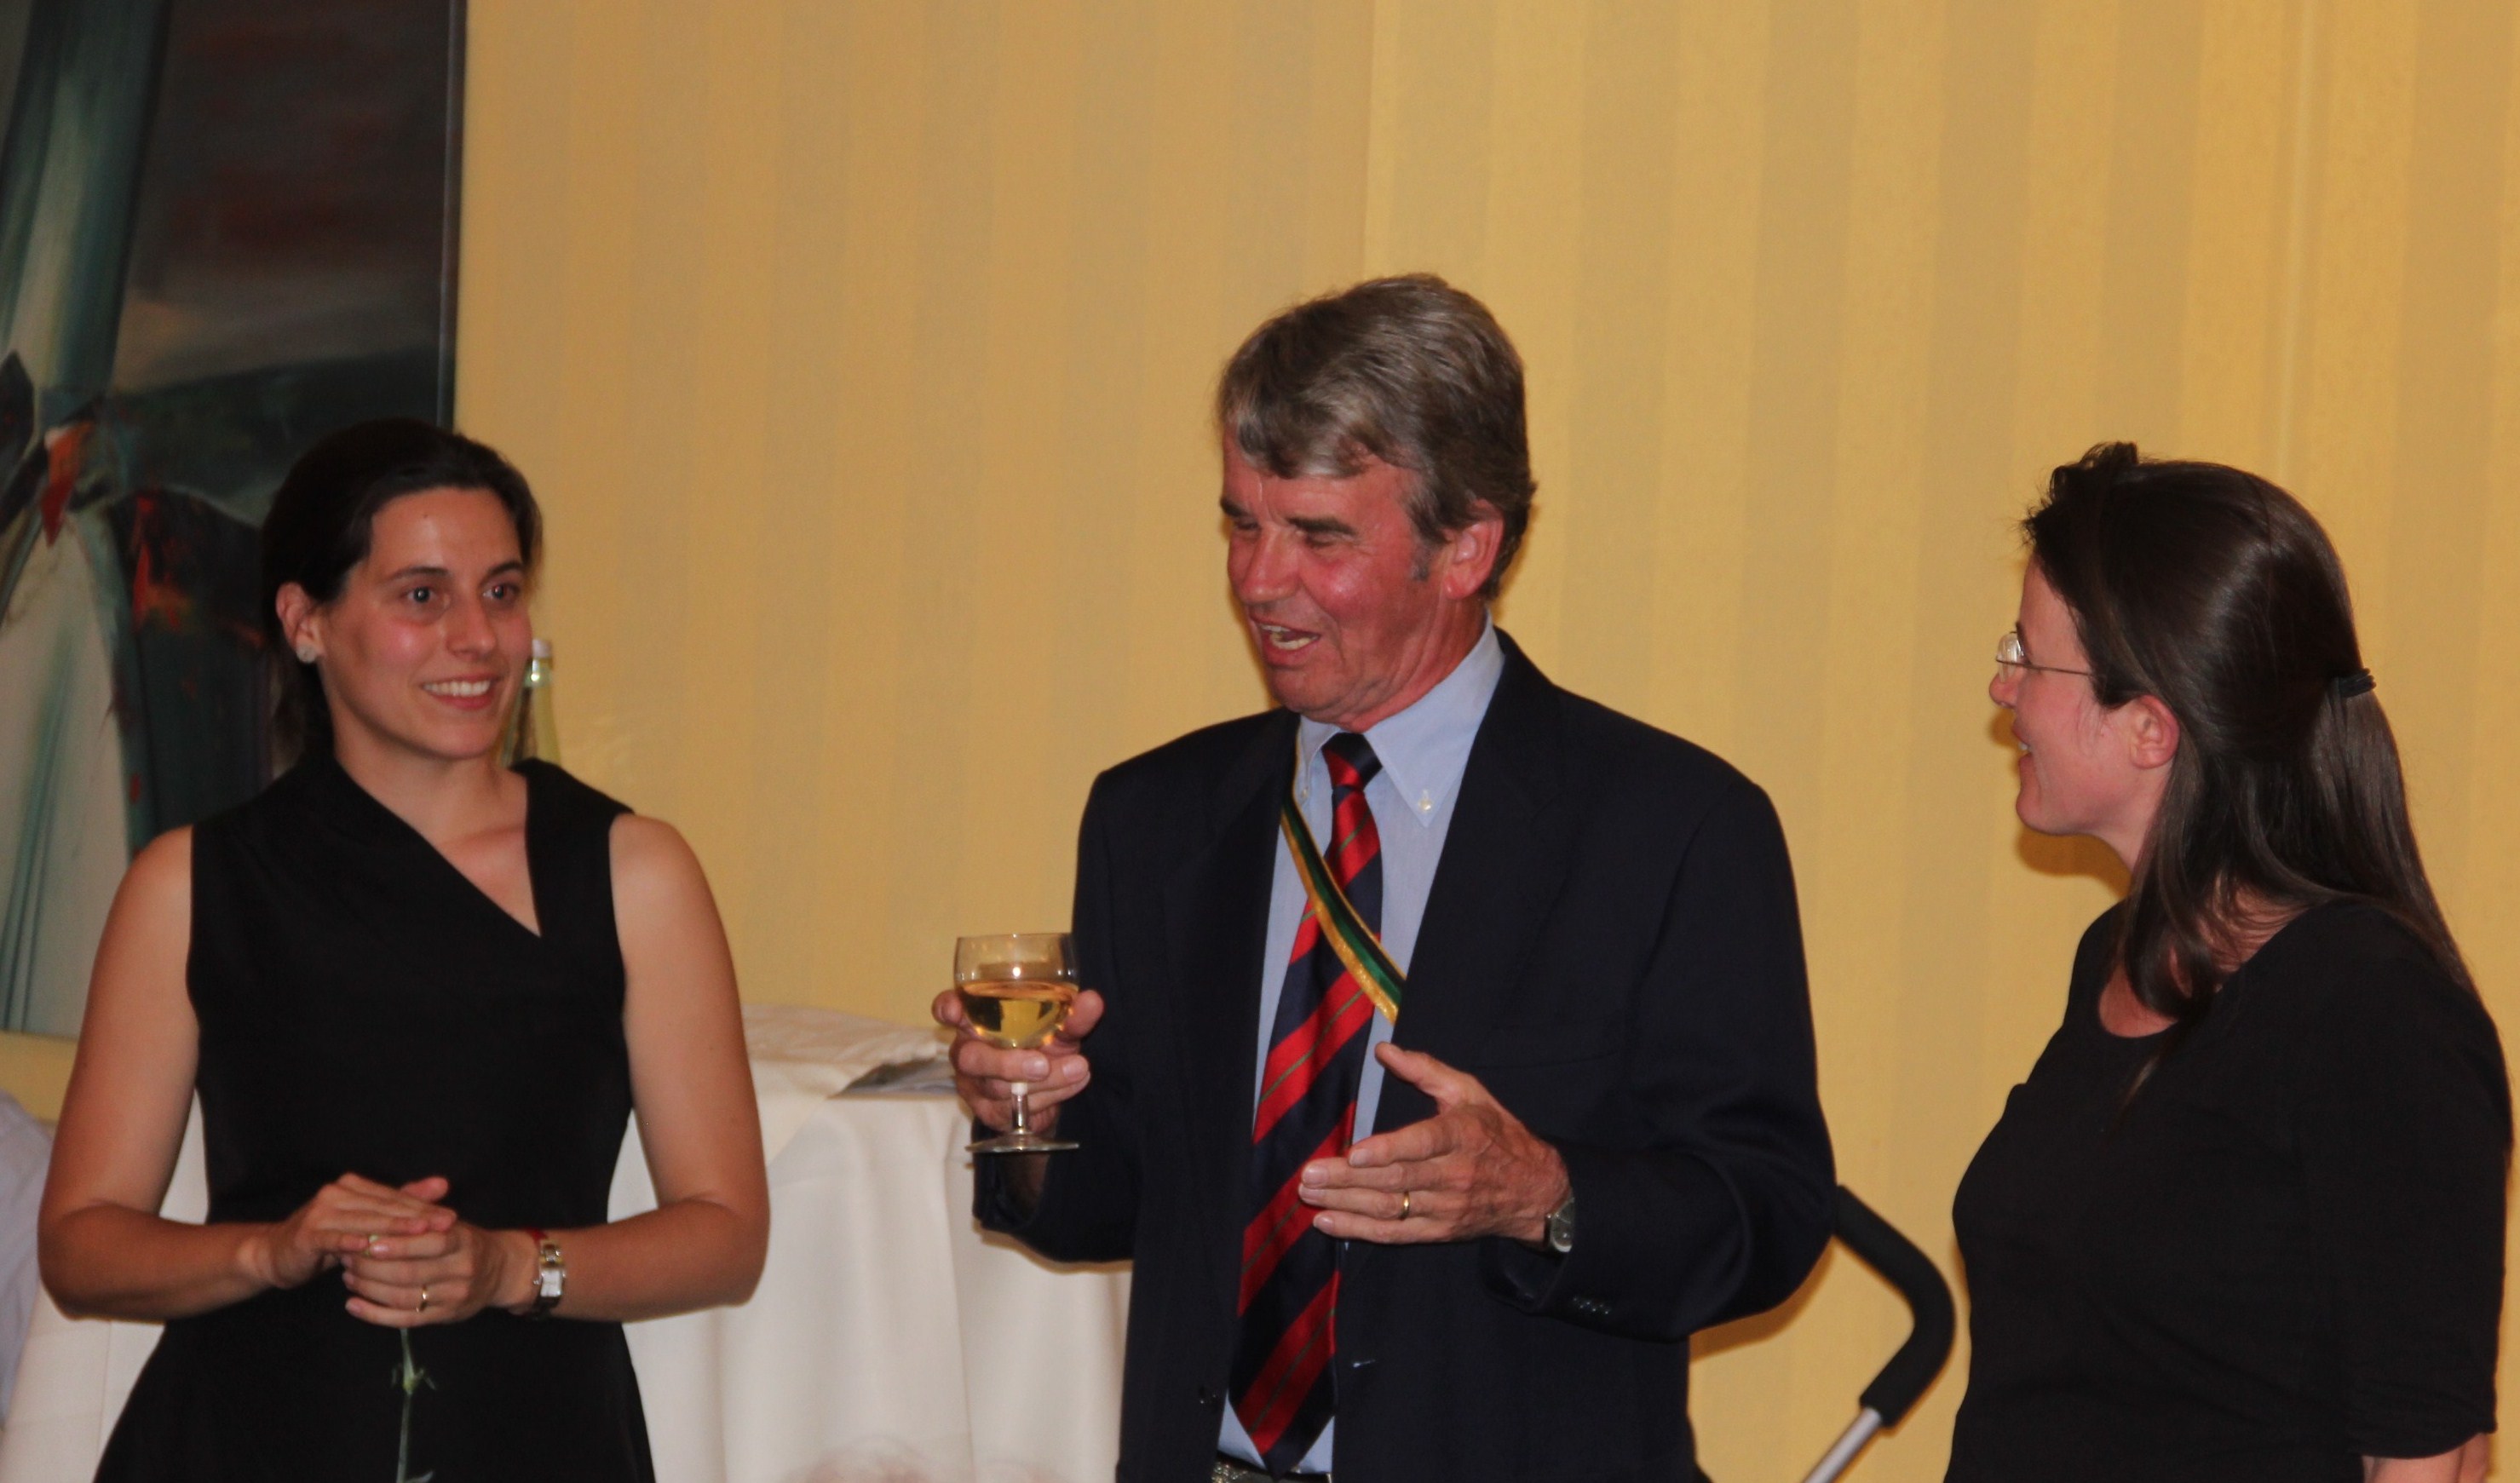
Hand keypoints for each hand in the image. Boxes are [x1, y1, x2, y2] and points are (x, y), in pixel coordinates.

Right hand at [244, 1174, 457, 1292]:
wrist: (278, 1254)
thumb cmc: (329, 1239)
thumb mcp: (366, 1221)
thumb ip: (401, 1203)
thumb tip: (443, 1184)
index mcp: (354, 1187)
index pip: (395, 1198)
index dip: (424, 1207)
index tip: (452, 1217)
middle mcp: (337, 1193)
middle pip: (383, 1207)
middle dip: (416, 1217)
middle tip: (446, 1224)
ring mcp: (320, 1212)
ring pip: (364, 1221)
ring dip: (392, 1228)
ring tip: (420, 1232)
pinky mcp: (307, 1233)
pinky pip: (333, 1238)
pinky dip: (350, 1242)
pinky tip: (368, 1247)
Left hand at [340, 1196, 535, 1327]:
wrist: (501, 1271)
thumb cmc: (465, 1242)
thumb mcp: (451, 1222)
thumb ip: (420, 1212)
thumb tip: (380, 1204)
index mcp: (464, 1241)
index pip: (430, 1242)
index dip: (396, 1243)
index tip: (366, 1239)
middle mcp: (462, 1270)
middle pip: (410, 1273)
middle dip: (372, 1266)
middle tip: (347, 1256)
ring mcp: (454, 1297)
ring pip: (403, 1297)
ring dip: (369, 1288)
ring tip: (348, 1276)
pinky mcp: (444, 1317)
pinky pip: (404, 1320)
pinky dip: (374, 1314)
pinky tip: (353, 1305)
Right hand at [934, 987, 1103, 1134]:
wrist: (1049, 1092)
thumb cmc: (1043, 1046)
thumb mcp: (1058, 1028)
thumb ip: (1072, 1016)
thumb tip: (1092, 1001)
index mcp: (975, 1021)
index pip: (948, 1009)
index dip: (947, 1009)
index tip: (955, 1010)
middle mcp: (968, 1051)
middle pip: (972, 1059)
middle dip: (1008, 1063)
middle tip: (1042, 1065)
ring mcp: (976, 1085)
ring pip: (1000, 1088)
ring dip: (1046, 1080)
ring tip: (1080, 1068)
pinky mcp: (990, 1112)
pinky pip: (1016, 1109)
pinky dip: (1052, 1095)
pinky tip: (1074, 1082)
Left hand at [1299, 1044, 1570, 1245]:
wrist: (1536, 1191)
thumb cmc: (1497, 1134)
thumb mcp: (1469, 1092)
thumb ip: (1425, 1070)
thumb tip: (1384, 1050)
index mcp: (1461, 1135)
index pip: (1422, 1144)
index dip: (1389, 1150)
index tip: (1355, 1151)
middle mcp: (1453, 1174)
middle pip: (1395, 1179)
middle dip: (1347, 1179)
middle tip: (1308, 1174)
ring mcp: (1446, 1207)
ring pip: (1390, 1208)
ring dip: (1345, 1203)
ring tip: (1308, 1195)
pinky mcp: (1439, 1231)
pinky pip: (1395, 1234)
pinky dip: (1359, 1230)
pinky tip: (1327, 1222)